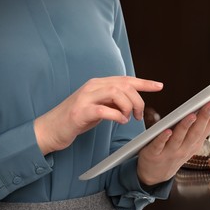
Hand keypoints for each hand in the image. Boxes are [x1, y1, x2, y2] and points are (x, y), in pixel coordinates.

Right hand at [34, 76, 163, 154]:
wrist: (49, 129)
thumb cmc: (76, 119)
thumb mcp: (98, 107)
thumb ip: (112, 101)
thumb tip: (131, 101)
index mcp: (98, 84)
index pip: (125, 79)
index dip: (144, 82)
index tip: (159, 86)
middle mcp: (92, 87)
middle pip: (124, 85)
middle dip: (138, 100)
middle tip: (139, 115)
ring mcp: (85, 98)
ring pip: (116, 93)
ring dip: (128, 107)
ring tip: (129, 118)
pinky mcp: (80, 112)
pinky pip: (104, 110)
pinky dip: (117, 115)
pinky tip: (120, 121)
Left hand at [137, 95, 209, 184]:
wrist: (155, 174)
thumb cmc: (175, 150)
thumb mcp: (192, 140)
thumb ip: (203, 124)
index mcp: (196, 142)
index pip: (208, 125)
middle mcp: (186, 148)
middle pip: (196, 131)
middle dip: (204, 117)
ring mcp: (170, 152)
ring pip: (179, 138)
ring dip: (186, 126)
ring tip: (192, 114)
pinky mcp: (154, 154)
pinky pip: (159, 145)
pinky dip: (163, 138)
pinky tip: (167, 130)